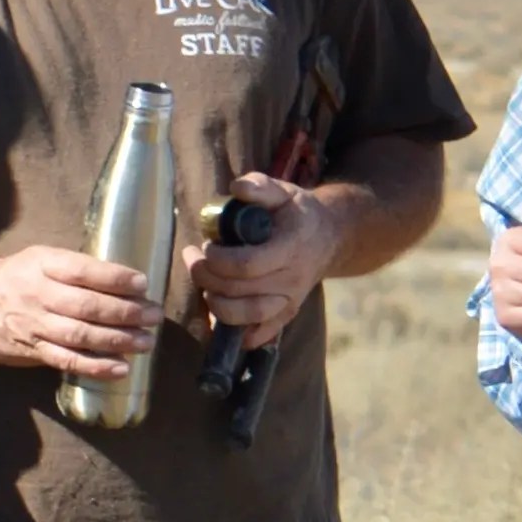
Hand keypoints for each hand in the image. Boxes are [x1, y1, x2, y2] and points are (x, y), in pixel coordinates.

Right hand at [0, 244, 160, 377]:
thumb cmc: (10, 278)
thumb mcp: (36, 258)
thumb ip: (71, 267)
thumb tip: (119, 278)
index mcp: (42, 265)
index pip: (83, 270)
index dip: (115, 277)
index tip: (143, 283)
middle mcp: (39, 295)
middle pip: (88, 305)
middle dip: (126, 312)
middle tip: (154, 314)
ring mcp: (36, 325)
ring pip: (82, 335)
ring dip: (119, 340)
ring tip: (146, 341)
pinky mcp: (34, 351)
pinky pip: (69, 361)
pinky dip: (97, 366)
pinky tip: (121, 368)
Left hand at [191, 174, 340, 349]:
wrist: (328, 239)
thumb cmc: (297, 214)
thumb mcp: (283, 191)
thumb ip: (260, 186)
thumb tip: (237, 188)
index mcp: (290, 248)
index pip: (247, 265)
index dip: (218, 259)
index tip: (205, 245)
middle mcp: (292, 280)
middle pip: (239, 290)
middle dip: (206, 276)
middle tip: (193, 258)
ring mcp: (289, 301)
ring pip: (247, 316)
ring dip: (215, 304)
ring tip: (205, 286)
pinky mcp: (286, 316)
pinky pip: (260, 335)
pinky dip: (236, 333)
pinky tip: (219, 316)